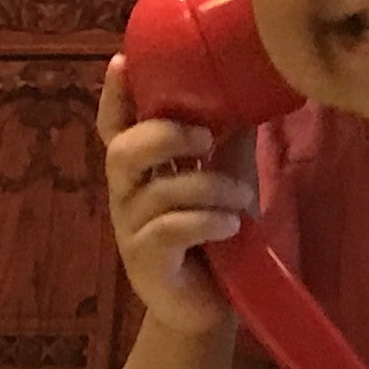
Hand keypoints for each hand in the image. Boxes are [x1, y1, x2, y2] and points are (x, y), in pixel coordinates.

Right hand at [96, 56, 258, 337]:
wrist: (211, 306)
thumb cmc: (215, 237)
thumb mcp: (226, 178)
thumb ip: (229, 139)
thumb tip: (255, 87)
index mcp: (140, 171)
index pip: (114, 126)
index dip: (113, 96)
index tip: (122, 62)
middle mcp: (126, 196)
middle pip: (123, 152)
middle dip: (165, 136)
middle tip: (206, 139)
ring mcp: (131, 231)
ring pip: (159, 191)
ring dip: (209, 188)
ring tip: (243, 200)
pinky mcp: (146, 263)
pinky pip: (171, 230)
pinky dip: (207, 222)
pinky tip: (230, 227)